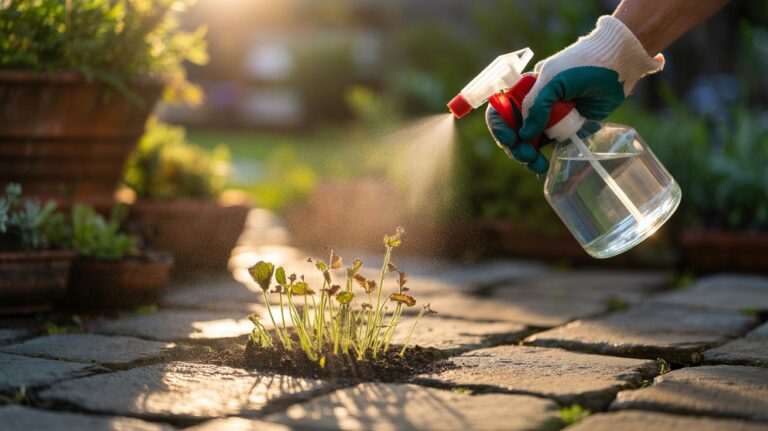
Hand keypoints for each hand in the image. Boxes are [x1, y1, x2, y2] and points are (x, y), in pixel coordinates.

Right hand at [488, 16, 663, 174]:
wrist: (618, 65)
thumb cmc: (582, 65)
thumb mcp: (553, 80)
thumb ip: (536, 106)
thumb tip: (524, 136)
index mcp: (523, 89)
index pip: (500, 110)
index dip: (500, 127)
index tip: (510, 140)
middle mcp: (533, 104)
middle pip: (512, 131)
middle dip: (515, 146)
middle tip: (527, 156)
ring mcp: (548, 117)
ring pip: (529, 142)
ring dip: (528, 156)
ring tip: (538, 165)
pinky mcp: (565, 128)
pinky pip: (549, 146)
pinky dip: (544, 158)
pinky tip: (544, 168)